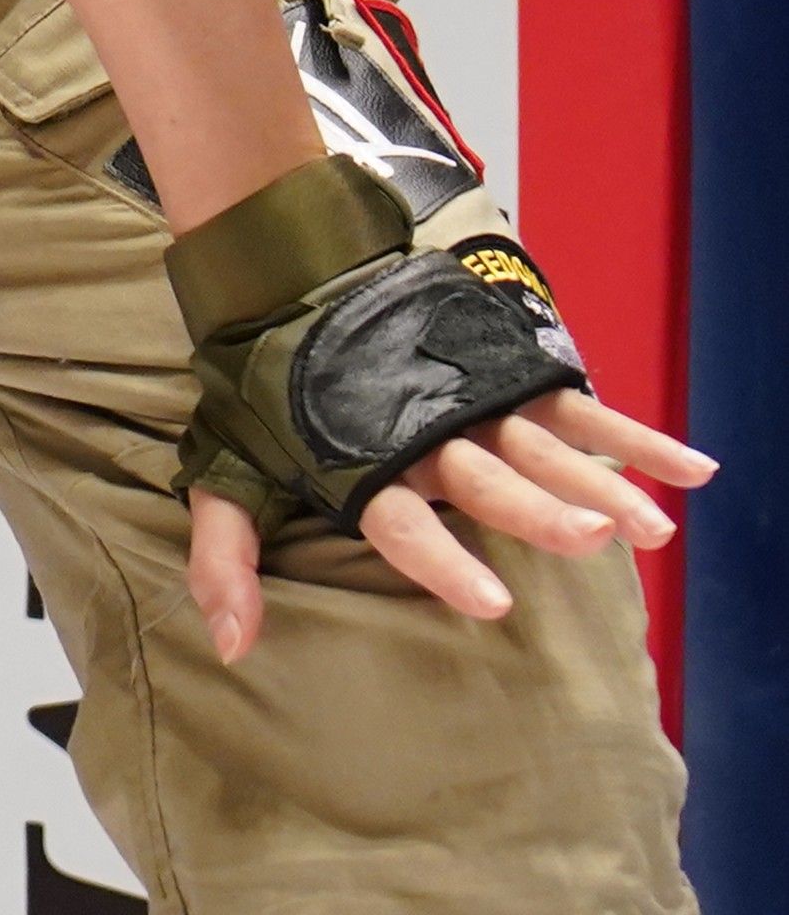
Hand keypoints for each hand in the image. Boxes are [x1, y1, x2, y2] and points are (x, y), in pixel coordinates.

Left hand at [186, 392, 711, 661]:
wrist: (288, 267)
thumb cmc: (264, 386)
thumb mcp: (230, 471)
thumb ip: (226, 561)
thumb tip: (226, 647)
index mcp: (362, 463)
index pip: (402, 523)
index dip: (442, 561)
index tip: (492, 604)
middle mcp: (425, 433)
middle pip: (488, 480)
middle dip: (538, 511)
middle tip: (591, 539)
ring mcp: (470, 398)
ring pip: (542, 446)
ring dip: (599, 483)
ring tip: (648, 527)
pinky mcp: (505, 368)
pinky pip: (579, 408)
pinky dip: (635, 437)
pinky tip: (689, 469)